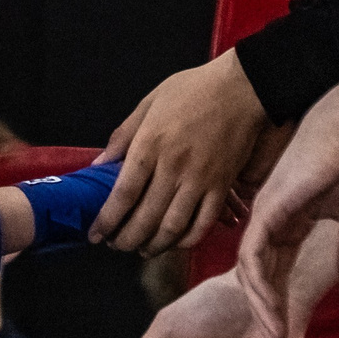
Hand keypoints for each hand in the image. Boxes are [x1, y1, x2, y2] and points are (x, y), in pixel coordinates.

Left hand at [92, 51, 267, 254]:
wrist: (243, 88)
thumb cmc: (193, 89)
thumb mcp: (150, 102)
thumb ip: (123, 135)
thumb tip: (99, 164)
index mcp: (150, 145)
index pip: (123, 194)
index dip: (108, 220)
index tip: (95, 235)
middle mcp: (173, 168)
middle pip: (145, 218)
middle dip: (126, 239)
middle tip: (116, 246)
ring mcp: (200, 180)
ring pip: (173, 227)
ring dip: (154, 245)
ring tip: (142, 250)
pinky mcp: (223, 186)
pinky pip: (204, 223)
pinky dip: (188, 239)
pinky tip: (176, 242)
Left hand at [238, 96, 338, 337]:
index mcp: (290, 220)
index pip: (276, 267)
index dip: (280, 298)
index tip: (288, 330)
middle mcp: (271, 219)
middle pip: (258, 274)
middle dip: (267, 310)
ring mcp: (265, 215)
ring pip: (250, 272)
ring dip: (262, 307)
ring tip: (276, 336)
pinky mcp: (266, 211)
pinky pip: (252, 258)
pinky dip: (259, 287)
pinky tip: (272, 310)